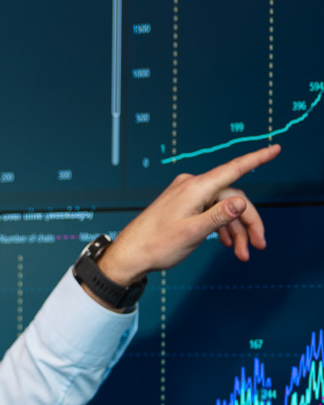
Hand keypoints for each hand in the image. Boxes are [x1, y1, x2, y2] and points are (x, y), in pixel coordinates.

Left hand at [95, 142, 280, 286]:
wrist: (129, 255)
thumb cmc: (156, 245)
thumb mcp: (193, 233)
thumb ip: (219, 217)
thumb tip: (240, 202)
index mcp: (195, 188)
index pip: (234, 169)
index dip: (257, 159)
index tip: (275, 149)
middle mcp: (192, 186)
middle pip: (232, 198)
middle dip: (247, 223)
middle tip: (256, 247)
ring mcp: (186, 195)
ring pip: (222, 207)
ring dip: (235, 230)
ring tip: (240, 253)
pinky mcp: (182, 205)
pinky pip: (209, 211)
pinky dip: (220, 226)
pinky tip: (225, 243)